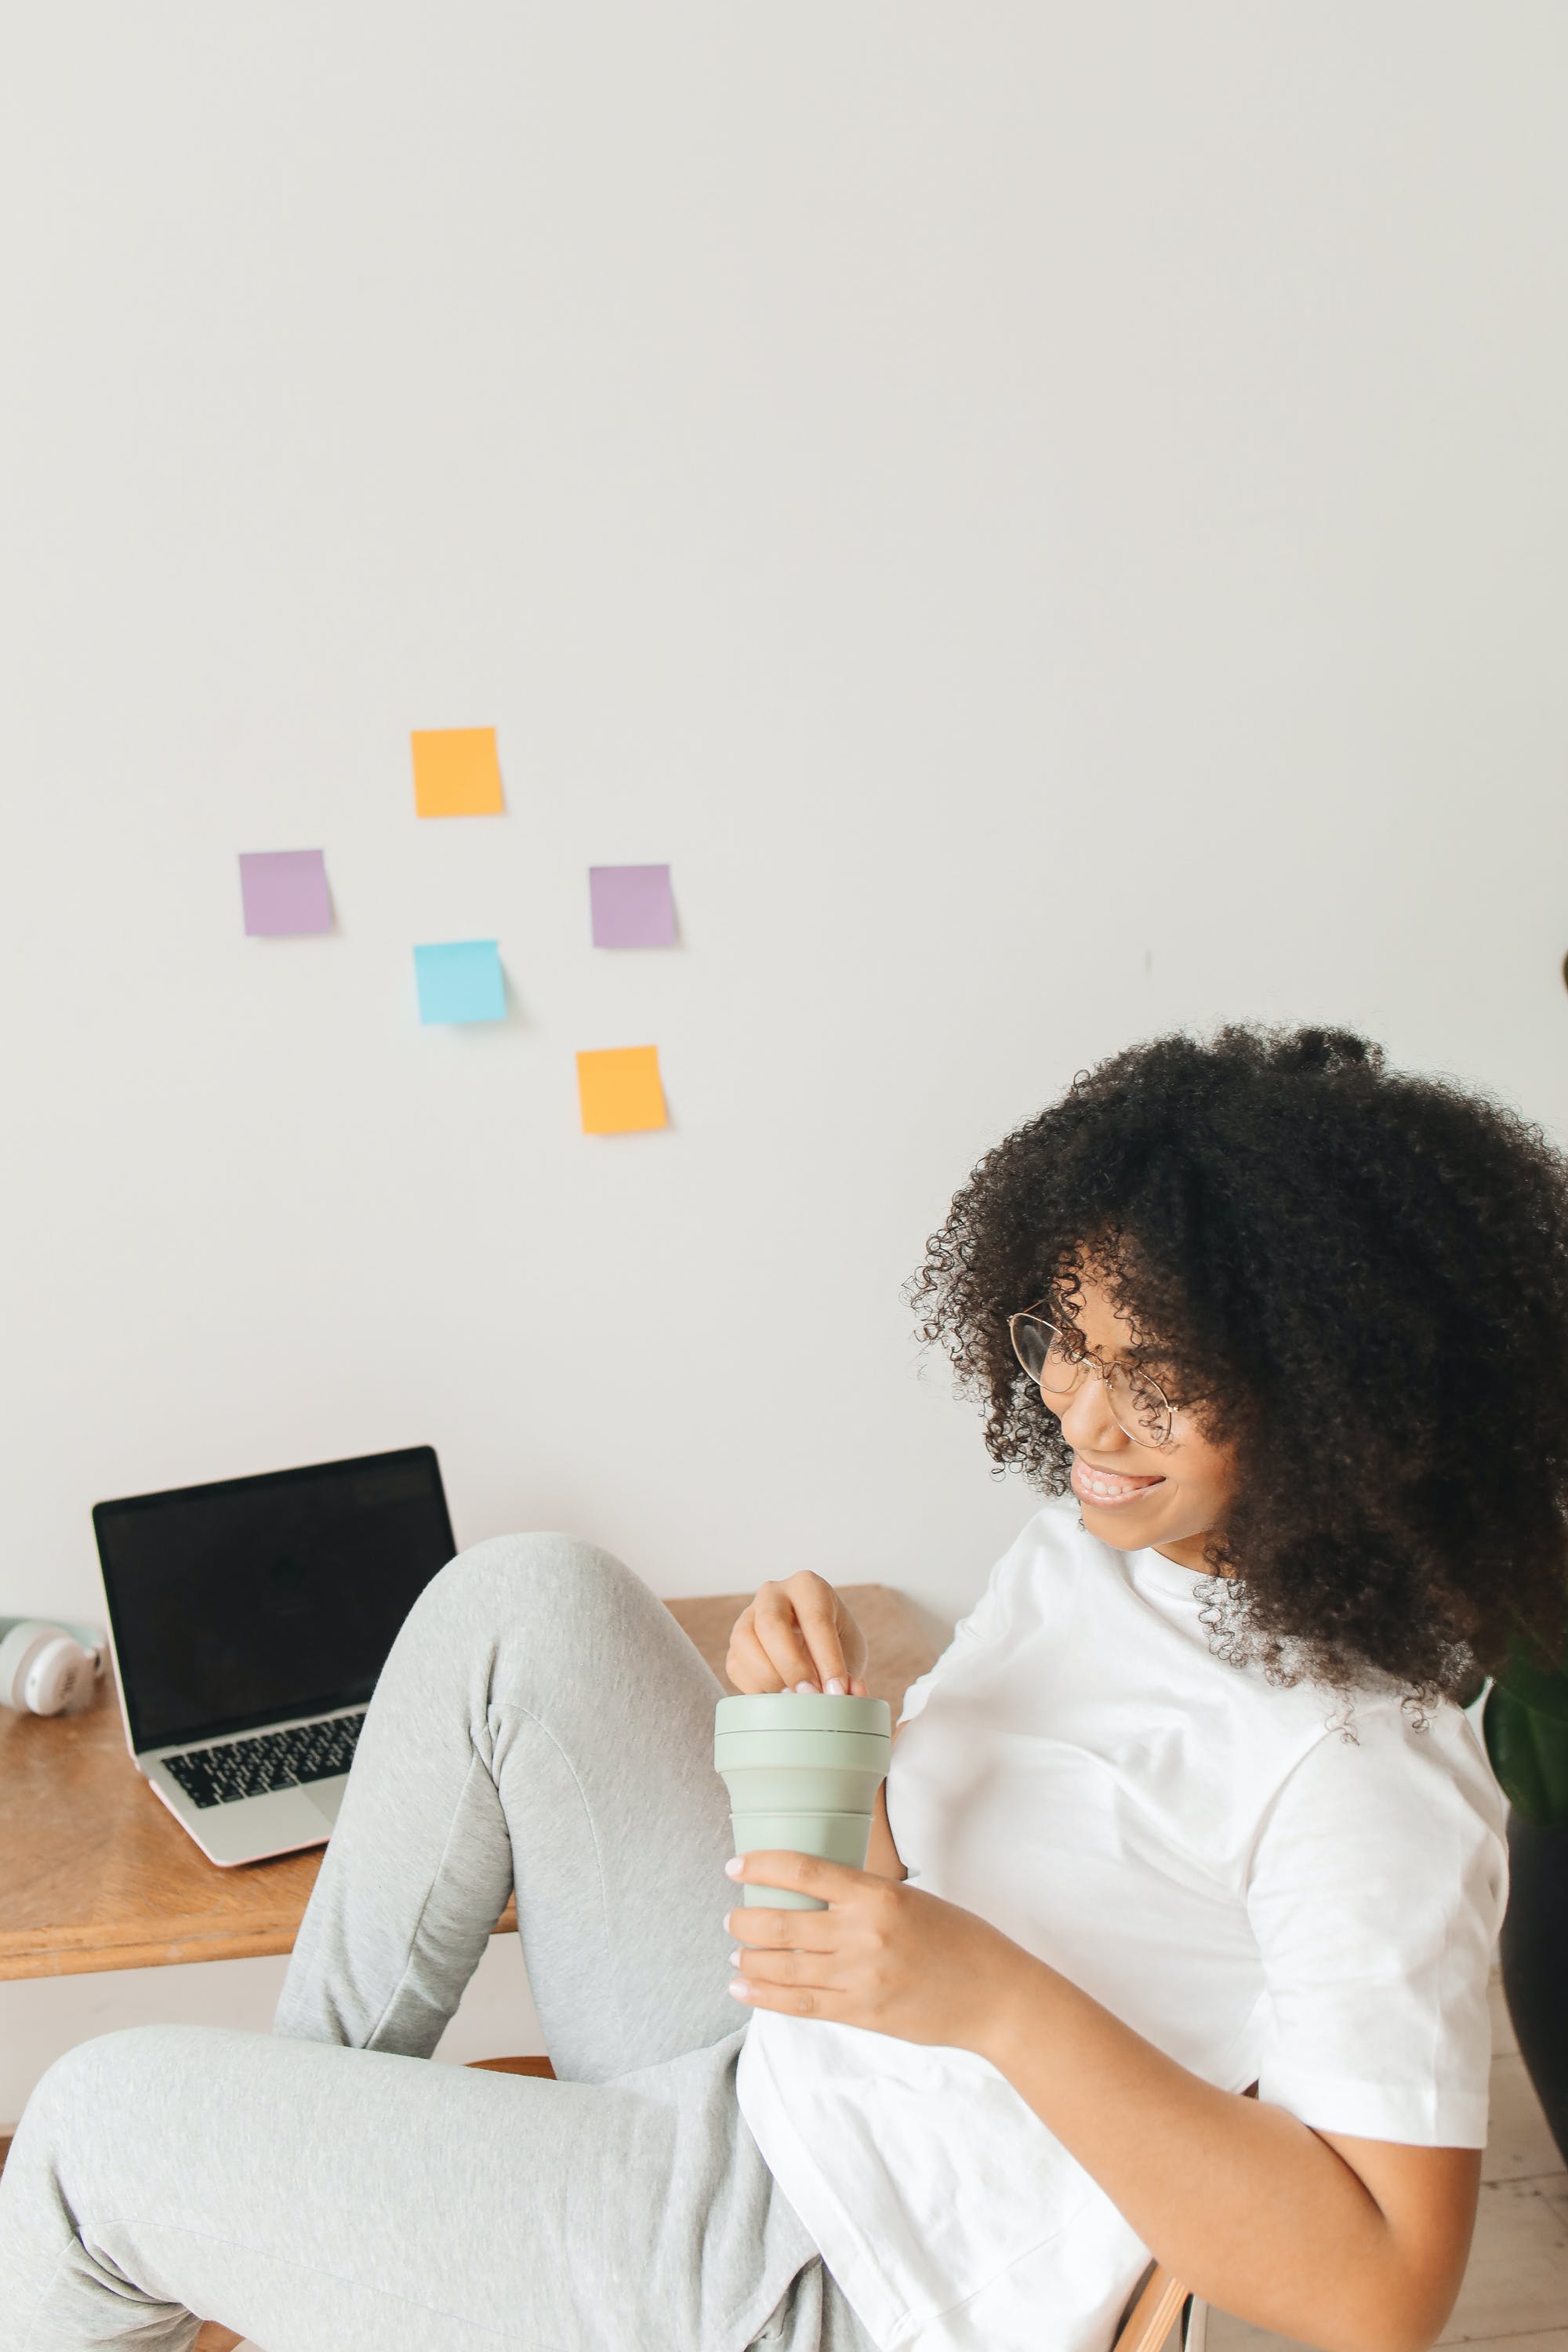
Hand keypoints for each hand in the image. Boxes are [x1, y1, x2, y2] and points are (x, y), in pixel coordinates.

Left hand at [724, 1849, 1035, 2051]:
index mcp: (877, 1895)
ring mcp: (860, 1978)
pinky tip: (743, 1989)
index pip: (804, 1871)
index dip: (761, 1867)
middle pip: (783, 1924)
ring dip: (750, 1959)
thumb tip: (810, 1897)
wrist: (996, 1996)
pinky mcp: (861, 2014)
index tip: (735, 1867)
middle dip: (746, 1920)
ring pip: (784, 1967)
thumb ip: (862, 1900)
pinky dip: (765, 1997)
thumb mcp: (910, 1900)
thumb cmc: (959, 1939)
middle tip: (732, 1917)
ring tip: (735, 1954)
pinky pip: (800, 2005)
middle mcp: (863, 1934)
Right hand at [726, 1573, 869, 1695]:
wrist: (810, 1644)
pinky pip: (735, 1665)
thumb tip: (854, 1694)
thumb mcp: (851, 1652)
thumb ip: (852, 1673)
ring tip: (794, 1700)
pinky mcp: (735, 1644)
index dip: (827, 1660)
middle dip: (792, 1665)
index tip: (837, 1692)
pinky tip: (778, 1699)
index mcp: (808, 1586)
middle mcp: (773, 1593)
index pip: (816, 1620)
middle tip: (811, 1696)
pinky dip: (756, 1688)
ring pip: (745, 1642)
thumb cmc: (835, 1644)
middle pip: (771, 1625)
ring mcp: (748, 1616)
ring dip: (770, 1677)